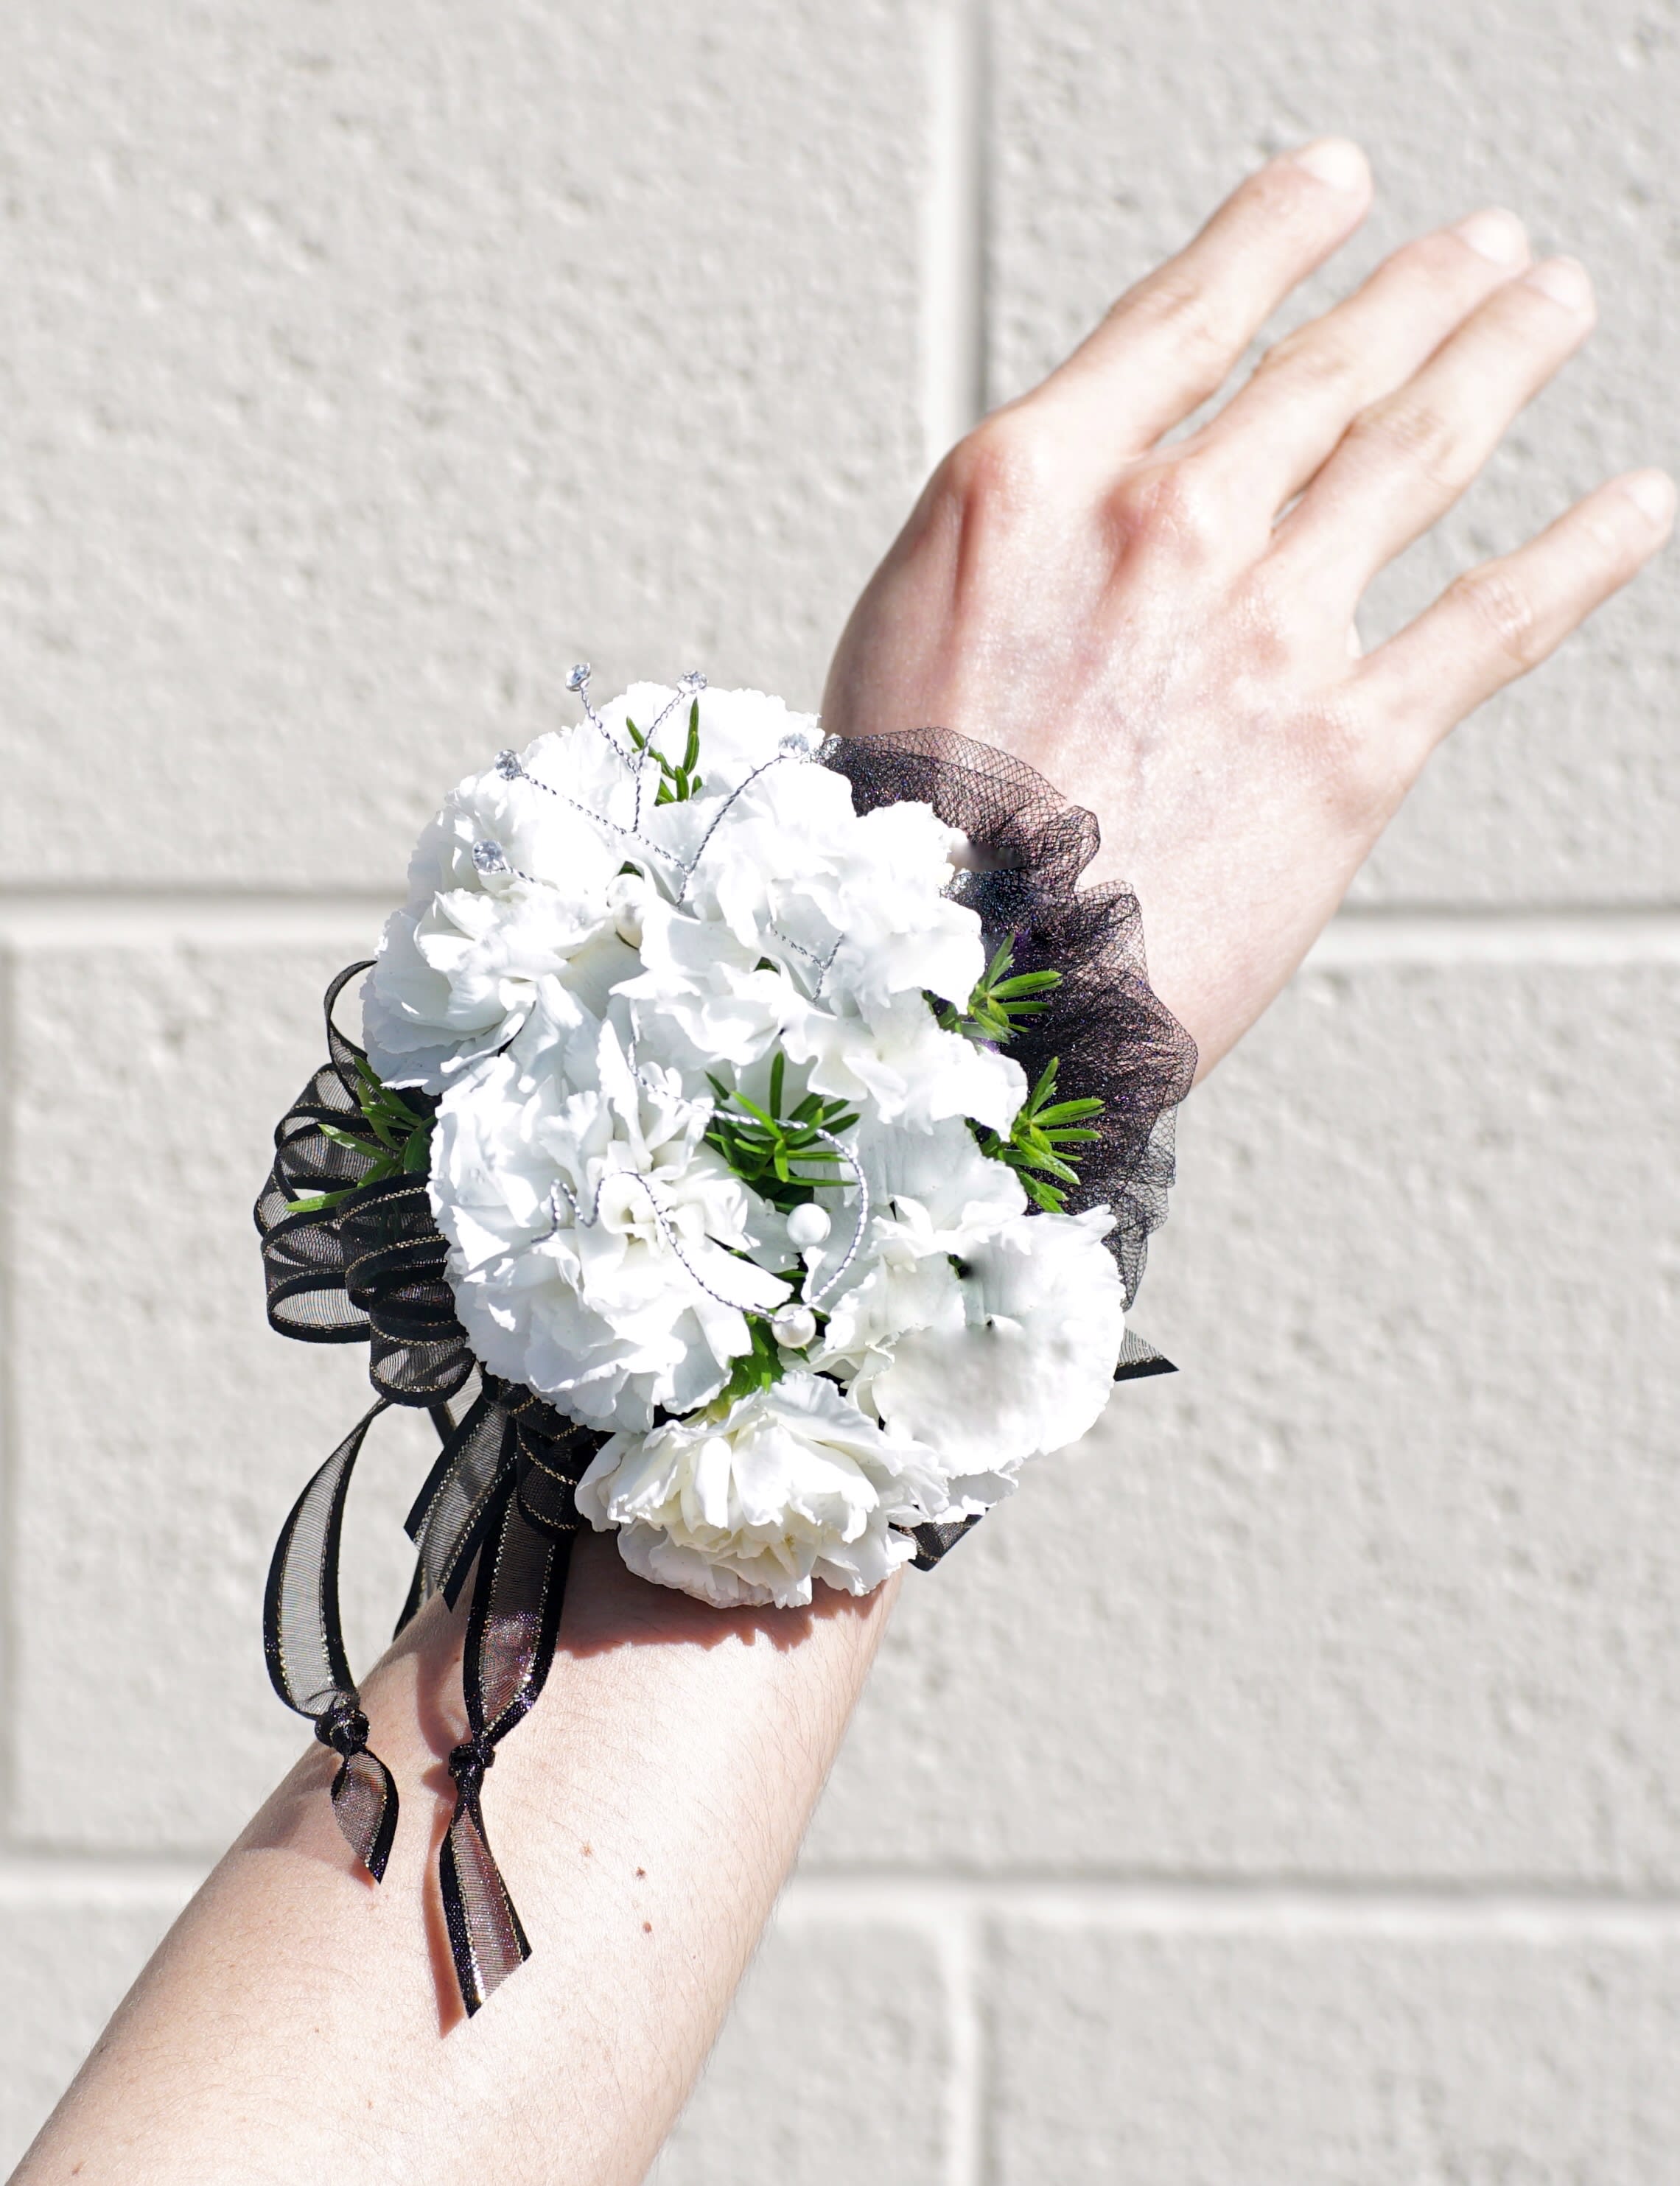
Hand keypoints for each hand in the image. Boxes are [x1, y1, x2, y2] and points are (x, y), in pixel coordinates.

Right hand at [824, 139, 1673, 1076]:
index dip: (1277, 235)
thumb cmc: (905, 839)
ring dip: (1502, 359)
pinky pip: (1496, 619)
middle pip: (1325, 369)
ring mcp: (1265, 628)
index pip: (1185, 315)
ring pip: (1420, 450)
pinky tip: (1632, 508)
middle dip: (1420, 291)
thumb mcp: (901, 636)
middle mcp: (1163, 527)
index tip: (1335, 188)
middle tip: (1481, 253)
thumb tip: (1084, 525)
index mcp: (1033, 486)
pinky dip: (1583, 553)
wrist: (954, 985)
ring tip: (1548, 309)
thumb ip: (1016, 553)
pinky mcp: (1349, 743)